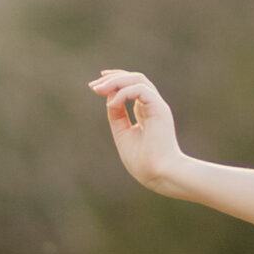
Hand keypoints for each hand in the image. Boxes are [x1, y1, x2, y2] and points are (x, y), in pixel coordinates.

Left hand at [87, 67, 184, 190]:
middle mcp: (153, 106)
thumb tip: (109, 96)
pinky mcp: (160, 109)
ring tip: (98, 90)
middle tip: (94, 87)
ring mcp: (158, 107)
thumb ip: (117, 115)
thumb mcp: (123, 134)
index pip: (132, 88)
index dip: (114, 82)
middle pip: (135, 78)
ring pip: (138, 79)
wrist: (160, 175)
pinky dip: (123, 93)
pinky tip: (113, 104)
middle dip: (113, 78)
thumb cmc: (144, 163)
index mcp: (147, 113)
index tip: (95, 87)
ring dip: (116, 81)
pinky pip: (140, 89)